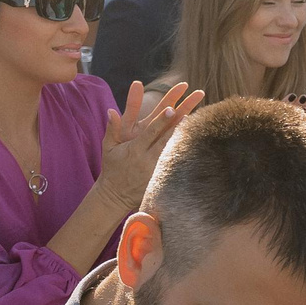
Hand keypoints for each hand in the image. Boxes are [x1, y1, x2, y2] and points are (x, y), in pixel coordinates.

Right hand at [98, 81, 202, 207]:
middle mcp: (147, 159)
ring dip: (184, 139)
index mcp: (135, 149)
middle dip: (177, 126)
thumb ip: (112, 128)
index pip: (150, 132)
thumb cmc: (112, 168)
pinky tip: (195, 144)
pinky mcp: (161, 179)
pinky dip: (184, 154)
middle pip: (166, 139)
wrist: (116, 196)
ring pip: (173, 152)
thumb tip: (111, 110)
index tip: (171, 108)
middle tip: (189, 112)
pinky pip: (175, 165)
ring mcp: (156, 170)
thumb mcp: (108, 148)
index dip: (161, 120)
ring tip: (197, 125)